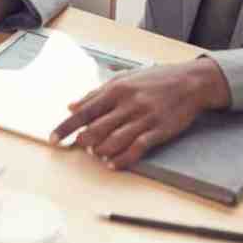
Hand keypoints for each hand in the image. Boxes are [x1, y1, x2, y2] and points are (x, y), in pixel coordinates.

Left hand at [51, 58, 231, 169]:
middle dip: (83, 141)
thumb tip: (71, 106)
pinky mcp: (159, 130)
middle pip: (97, 128)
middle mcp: (127, 104)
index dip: (66, 127)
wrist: (189, 82)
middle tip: (76, 148)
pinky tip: (113, 164)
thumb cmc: (153, 79)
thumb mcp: (122, 79)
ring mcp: (144, 118)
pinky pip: (137, 148)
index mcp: (115, 90)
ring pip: (114, 140)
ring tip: (95, 155)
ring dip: (100, 151)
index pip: (84, 111)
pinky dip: (122, 158)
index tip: (53, 139)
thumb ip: (96, 93)